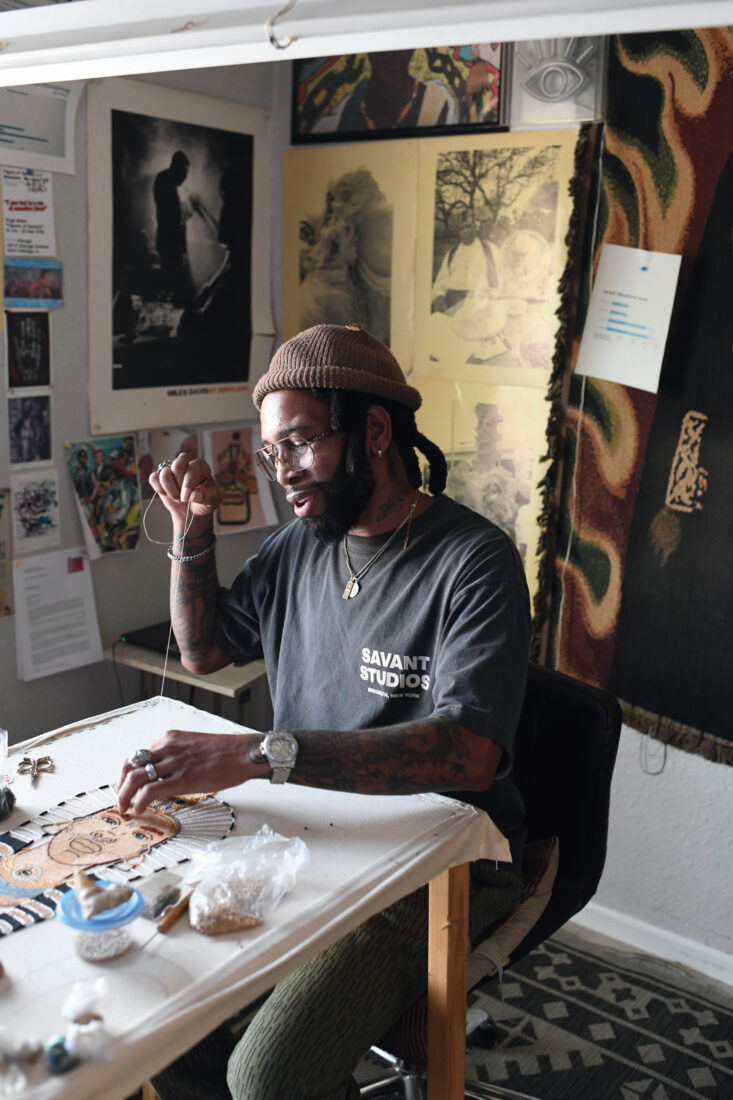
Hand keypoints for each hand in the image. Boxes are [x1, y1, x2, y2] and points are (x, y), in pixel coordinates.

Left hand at [117, 729, 267, 814]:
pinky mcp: (181, 778)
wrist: (243, 753)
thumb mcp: (193, 747)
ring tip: (125, 808)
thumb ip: (175, 757)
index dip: (129, 774)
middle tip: (121, 799)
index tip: (128, 786)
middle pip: (131, 765)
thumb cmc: (225, 752)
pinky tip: (140, 809)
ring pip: (135, 778)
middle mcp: (167, 747)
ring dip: (125, 796)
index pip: (138, 756)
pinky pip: (150, 791)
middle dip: (121, 785)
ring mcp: (173, 763)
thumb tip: (165, 778)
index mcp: (169, 739)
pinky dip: (140, 802)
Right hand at [150, 453, 222, 526]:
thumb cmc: (204, 502)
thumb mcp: (212, 501)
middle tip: (184, 498)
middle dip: (179, 486)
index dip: (188, 483)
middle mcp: (186, 463)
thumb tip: (194, 494)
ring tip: (177, 497)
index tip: (186, 498)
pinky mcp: (160, 476)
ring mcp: (171, 468)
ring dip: (170, 490)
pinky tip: (167, 494)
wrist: (191, 510)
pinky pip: (153, 478)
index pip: (192, 468)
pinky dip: (159, 489)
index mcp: (201, 466)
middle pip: (177, 466)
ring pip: (164, 473)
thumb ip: (207, 497)